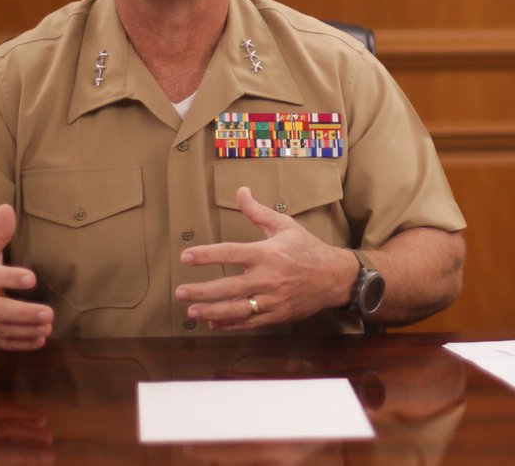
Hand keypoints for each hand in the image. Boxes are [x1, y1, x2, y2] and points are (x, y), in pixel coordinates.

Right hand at [0, 204, 53, 349]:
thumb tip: (6, 207)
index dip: (10, 278)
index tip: (32, 279)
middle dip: (23, 314)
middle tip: (48, 313)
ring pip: (1, 329)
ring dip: (26, 330)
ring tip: (48, 326)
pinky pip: (1, 343)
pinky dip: (20, 344)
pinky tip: (39, 340)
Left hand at [175, 187, 356, 329]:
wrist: (334, 277)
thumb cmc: (307, 248)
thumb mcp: (284, 225)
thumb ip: (258, 212)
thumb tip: (241, 191)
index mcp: (267, 253)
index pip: (230, 253)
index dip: (206, 255)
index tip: (186, 257)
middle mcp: (267, 278)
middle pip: (228, 287)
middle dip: (201, 291)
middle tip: (180, 292)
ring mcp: (272, 299)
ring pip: (236, 309)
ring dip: (211, 311)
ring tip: (192, 311)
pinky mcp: (276, 315)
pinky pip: (249, 322)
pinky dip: (230, 323)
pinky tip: (213, 321)